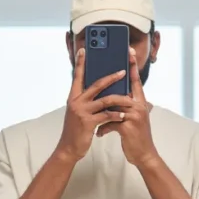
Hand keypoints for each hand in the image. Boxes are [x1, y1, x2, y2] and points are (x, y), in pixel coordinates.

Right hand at [55, 48, 127, 163]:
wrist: (69, 149)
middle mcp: (76, 101)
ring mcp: (82, 111)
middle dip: (111, 77)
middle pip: (96, 84)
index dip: (80, 63)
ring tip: (129, 98)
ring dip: (119, 98)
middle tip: (122, 71)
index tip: (83, 50)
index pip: (77, 76)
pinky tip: (123, 116)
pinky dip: (116, 115)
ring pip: (104, 100)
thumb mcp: (78, 113)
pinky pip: (106, 115)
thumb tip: (99, 93)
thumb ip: (86, 102)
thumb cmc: (76, 131)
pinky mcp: (88, 122)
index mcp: (73, 97)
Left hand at [96, 47, 159, 168]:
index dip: (132, 66)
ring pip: (113, 105)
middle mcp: (139, 107)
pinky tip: (99, 134)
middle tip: (98, 72)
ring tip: (91, 114)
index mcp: (141, 103)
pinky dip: (103, 128)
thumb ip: (126, 107)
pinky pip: (110, 122)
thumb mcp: (133, 119)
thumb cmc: (136, 137)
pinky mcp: (128, 127)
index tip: (129, 51)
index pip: (135, 81)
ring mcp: (134, 116)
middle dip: (110, 84)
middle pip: (121, 90)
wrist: (144, 155)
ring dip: (101, 111)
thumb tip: (115, 97)